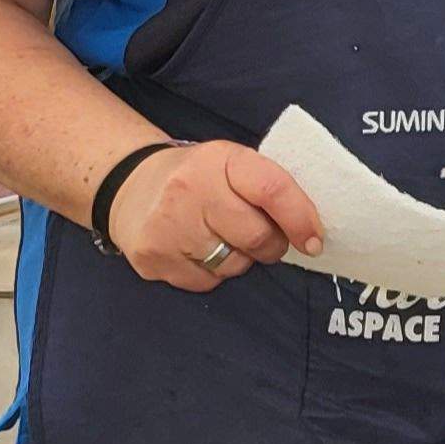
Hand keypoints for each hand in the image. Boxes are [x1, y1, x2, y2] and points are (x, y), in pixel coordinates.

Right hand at [106, 143, 321, 292]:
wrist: (129, 186)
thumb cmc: (199, 177)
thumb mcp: (232, 164)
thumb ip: (269, 188)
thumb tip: (311, 231)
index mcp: (219, 160)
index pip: (272, 190)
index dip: (301, 219)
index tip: (315, 240)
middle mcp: (190, 191)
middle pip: (256, 237)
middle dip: (273, 244)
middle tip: (266, 238)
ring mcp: (167, 228)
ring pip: (233, 265)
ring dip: (242, 259)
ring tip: (223, 238)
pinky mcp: (152, 259)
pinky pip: (207, 282)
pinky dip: (214, 273)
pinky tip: (199, 250)